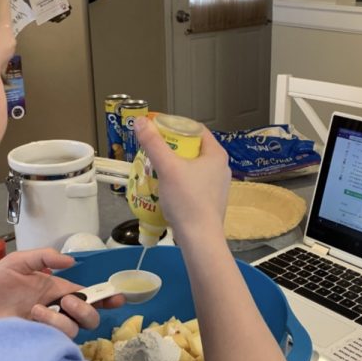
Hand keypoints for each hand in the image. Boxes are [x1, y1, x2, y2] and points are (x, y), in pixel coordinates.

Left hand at [0, 248, 125, 337]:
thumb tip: (71, 262)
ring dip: (61, 318)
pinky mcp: (39, 343)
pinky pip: (59, 341)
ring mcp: (48, 329)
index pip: (87, 294)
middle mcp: (56, 311)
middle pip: (89, 316)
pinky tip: (33, 321)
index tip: (117, 297)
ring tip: (35, 311)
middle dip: (87, 308)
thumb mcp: (17, 263)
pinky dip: (52, 328)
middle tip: (67, 301)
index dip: (105, 296)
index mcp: (54, 291)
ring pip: (75, 329)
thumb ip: (44, 258)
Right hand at [134, 116, 230, 243]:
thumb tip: (141, 122)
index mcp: (216, 154)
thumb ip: (154, 144)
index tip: (158, 129)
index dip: (176, 126)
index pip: (197, 130)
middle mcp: (221, 168)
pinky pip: (193, 184)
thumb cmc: (187, 200)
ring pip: (192, 168)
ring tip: (156, 168)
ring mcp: (217, 186)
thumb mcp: (167, 168)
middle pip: (193, 149)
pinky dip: (179, 182)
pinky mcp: (210, 202)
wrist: (199, 238)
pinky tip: (165, 189)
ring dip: (174, 166)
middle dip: (172, 148)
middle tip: (153, 150)